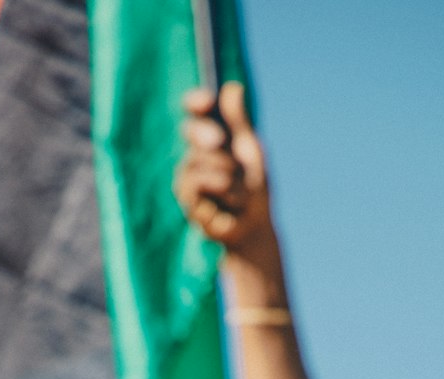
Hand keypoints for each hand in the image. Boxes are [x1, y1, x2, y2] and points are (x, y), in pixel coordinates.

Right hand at [175, 81, 272, 250]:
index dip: (196, 102)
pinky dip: (218, 186)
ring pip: (196, 158)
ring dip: (224, 171)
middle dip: (204, 132)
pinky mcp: (187, 198)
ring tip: (238, 186)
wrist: (255, 225)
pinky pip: (195, 180)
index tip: (206, 101)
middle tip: (218, 140)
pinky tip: (230, 197)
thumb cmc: (254, 188)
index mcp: (212, 137)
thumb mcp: (250, 150)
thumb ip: (240, 122)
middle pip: (191, 130)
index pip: (196, 111)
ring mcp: (188, 176)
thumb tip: (232, 87)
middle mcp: (196, 153)